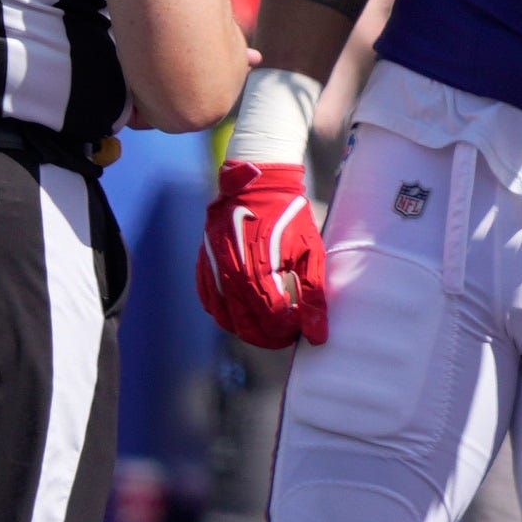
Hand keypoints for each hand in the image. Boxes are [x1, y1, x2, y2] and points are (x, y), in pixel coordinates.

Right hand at [196, 159, 326, 348]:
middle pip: (247, 328)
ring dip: (249, 329)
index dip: (290, 330)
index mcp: (257, 273)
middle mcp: (229, 276)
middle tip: (289, 331)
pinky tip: (245, 311)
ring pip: (226, 320)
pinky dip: (227, 314)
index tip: (304, 327)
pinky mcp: (203, 266)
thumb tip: (318, 335)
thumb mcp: (310, 253)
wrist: (257, 185)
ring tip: (271, 324)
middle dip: (271, 336)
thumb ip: (313, 296)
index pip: (272, 321)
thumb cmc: (290, 218)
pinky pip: (210, 303)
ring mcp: (212, 271)